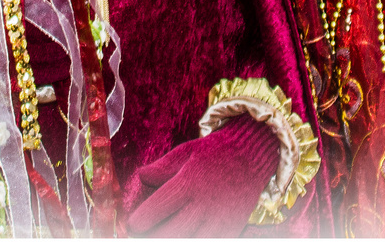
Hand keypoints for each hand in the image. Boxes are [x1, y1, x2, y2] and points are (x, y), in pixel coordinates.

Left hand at [128, 116, 278, 236]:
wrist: (251, 156)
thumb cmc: (213, 152)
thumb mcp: (184, 152)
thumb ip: (160, 168)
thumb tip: (140, 177)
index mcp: (187, 183)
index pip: (155, 211)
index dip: (138, 222)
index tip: (133, 223)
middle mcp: (203, 205)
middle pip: (169, 235)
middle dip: (151, 238)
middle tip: (144, 234)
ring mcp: (218, 220)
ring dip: (172, 241)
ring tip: (163, 234)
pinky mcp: (231, 229)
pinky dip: (194, 240)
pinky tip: (186, 234)